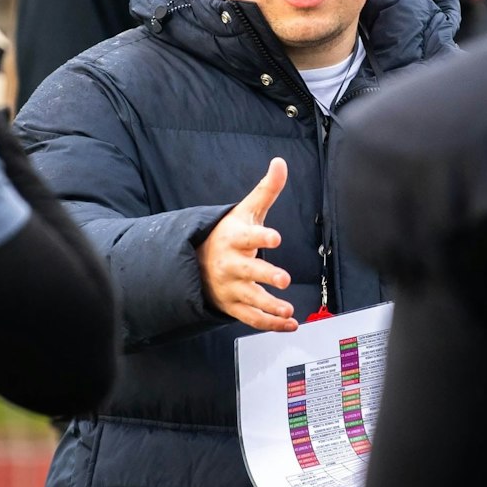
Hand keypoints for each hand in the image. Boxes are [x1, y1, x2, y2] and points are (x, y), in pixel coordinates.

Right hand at [199, 158, 298, 331]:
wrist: (196, 263)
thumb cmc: (228, 234)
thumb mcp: (245, 211)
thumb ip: (266, 190)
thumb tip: (280, 162)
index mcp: (234, 239)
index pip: (247, 236)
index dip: (261, 236)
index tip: (275, 236)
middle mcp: (231, 264)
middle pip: (248, 271)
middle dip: (265, 275)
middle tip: (284, 278)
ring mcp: (231, 287)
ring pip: (250, 299)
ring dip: (269, 306)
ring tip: (288, 309)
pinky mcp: (233, 306)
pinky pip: (252, 318)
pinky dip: (271, 324)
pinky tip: (290, 323)